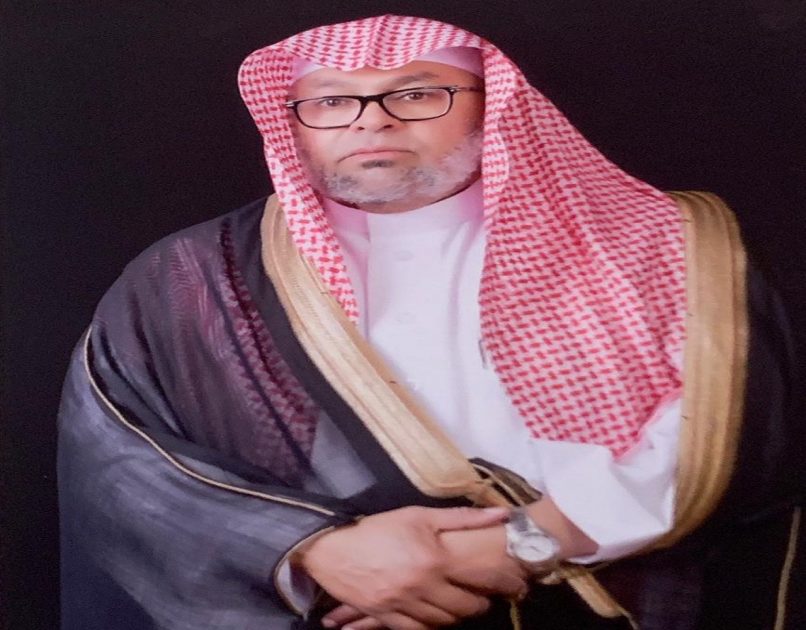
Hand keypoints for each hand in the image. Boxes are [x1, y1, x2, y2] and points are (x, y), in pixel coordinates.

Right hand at [297, 505, 522, 628]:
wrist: (334, 549)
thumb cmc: (379, 528)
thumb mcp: (420, 516)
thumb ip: (463, 518)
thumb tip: (500, 514)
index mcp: (435, 559)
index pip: (481, 578)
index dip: (503, 584)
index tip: (514, 585)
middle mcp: (423, 586)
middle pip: (465, 607)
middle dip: (481, 604)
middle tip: (485, 598)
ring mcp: (405, 605)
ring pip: (444, 622)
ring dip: (458, 616)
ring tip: (462, 606)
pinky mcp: (388, 618)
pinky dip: (432, 627)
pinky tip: (436, 618)